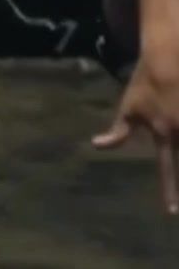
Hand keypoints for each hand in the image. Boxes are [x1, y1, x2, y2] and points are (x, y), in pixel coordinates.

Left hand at [94, 52, 178, 215]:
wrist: (167, 56)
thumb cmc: (145, 82)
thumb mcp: (128, 107)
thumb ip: (118, 132)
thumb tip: (97, 145)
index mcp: (164, 133)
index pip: (168, 169)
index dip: (170, 192)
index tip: (171, 212)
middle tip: (178, 207)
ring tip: (178, 169)